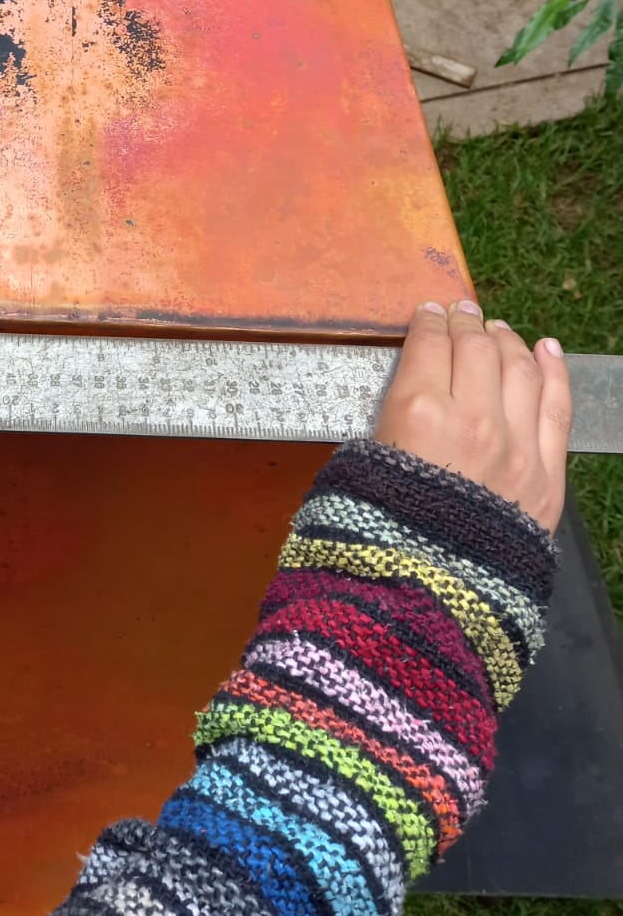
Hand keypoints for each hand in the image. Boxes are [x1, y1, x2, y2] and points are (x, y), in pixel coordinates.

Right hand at [374, 300, 570, 532]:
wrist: (423, 602)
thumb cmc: (377, 537)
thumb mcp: (359, 468)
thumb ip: (386, 426)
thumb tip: (402, 400)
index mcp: (416, 414)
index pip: (429, 345)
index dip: (429, 322)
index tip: (429, 313)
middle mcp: (471, 421)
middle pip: (476, 349)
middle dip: (466, 324)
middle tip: (461, 313)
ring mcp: (515, 448)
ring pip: (519, 368)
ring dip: (506, 341)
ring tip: (497, 330)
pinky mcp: (546, 477)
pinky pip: (557, 408)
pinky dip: (554, 371)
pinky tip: (547, 349)